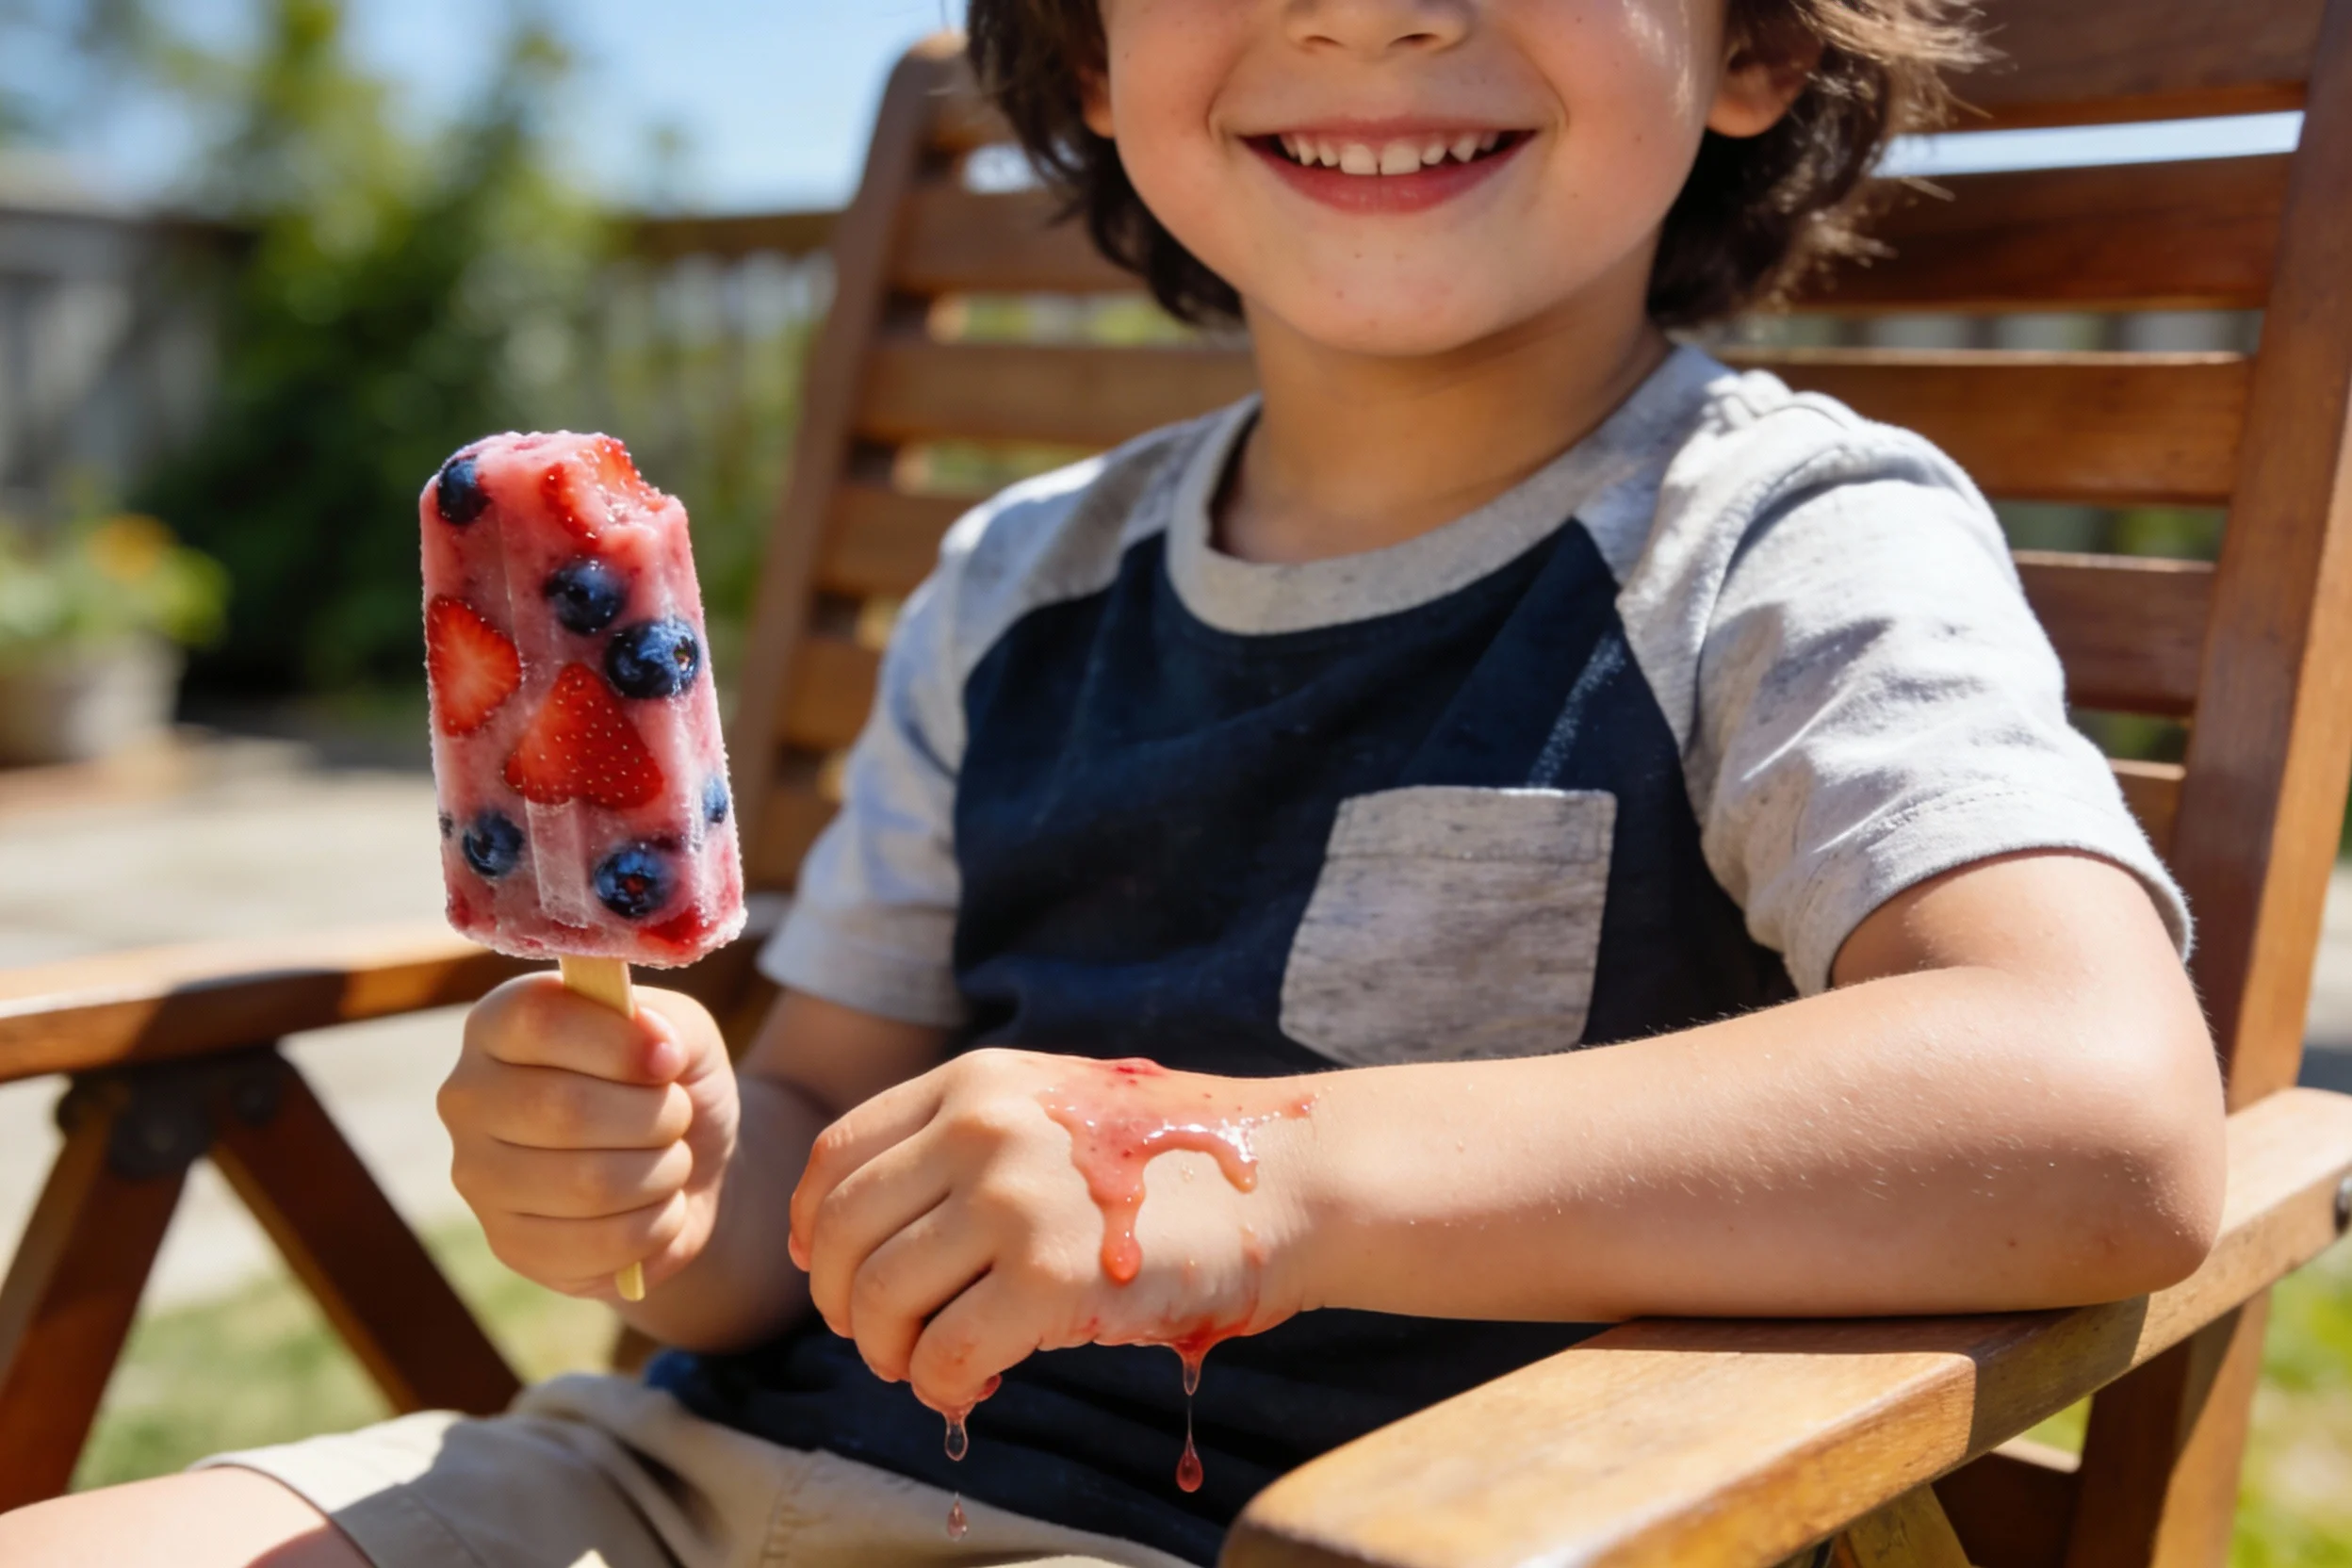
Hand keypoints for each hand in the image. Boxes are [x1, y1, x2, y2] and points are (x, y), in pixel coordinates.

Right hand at [440, 975, 739, 1300]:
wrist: (687, 1166)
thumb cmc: (670, 1084)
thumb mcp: (684, 1032)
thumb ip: (670, 1022)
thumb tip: (656, 1046)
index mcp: (499, 1024)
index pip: (537, 1022)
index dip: (616, 1043)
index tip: (668, 1061)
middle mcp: (470, 1097)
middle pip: (564, 1108)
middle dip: (653, 1116)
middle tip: (678, 1116)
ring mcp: (479, 1176)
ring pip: (587, 1183)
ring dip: (662, 1171)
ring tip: (672, 1160)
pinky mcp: (509, 1244)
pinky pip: (600, 1243)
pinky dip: (658, 1223)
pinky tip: (659, 1205)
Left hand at [789, 1048, 1312, 1414]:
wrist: (1291, 1179)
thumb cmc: (1176, 1161)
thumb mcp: (1057, 1110)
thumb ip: (968, 1141)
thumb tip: (867, 1235)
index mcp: (978, 1083)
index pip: (838, 1154)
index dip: (816, 1227)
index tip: (830, 1271)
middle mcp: (983, 1129)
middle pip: (846, 1231)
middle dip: (843, 1303)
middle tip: (881, 1339)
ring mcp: (1016, 1201)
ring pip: (881, 1300)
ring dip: (890, 1353)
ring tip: (929, 1366)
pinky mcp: (1054, 1280)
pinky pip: (944, 1356)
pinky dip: (942, 1388)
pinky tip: (975, 1387)